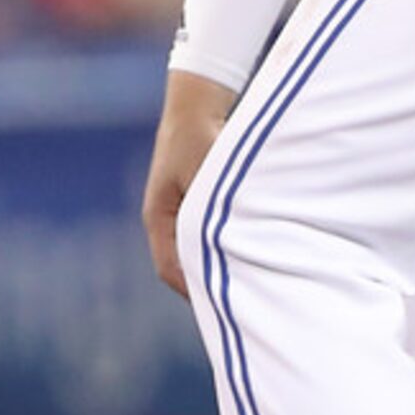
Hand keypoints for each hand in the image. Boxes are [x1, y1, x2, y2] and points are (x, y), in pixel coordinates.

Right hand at [142, 70, 238, 296]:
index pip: (170, 269)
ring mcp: (181, 213)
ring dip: (220, 270)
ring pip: (197, 254)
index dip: (195, 293)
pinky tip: (255, 258)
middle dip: (209, 288)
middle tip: (243, 310)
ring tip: (253, 289)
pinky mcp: (198, 205)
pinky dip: (226, 251)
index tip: (225, 311)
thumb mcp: (206, 176)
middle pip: (183, 267)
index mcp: (158, 216)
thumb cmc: (199, 136)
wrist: (198, 104)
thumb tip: (227, 248)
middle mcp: (167, 219)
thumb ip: (211, 212)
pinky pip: (209, 239)